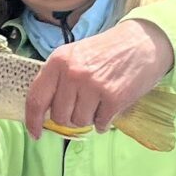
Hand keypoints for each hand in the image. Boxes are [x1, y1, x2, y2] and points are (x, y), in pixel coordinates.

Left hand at [24, 19, 173, 139]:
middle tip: (84, 104)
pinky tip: (111, 106)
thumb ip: (58, 79)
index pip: (36, 98)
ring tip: (99, 100)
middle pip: (59, 116)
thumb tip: (45, 112)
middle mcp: (72, 73)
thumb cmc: (107, 51)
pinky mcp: (113, 98)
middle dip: (70, 117)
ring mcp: (93, 86)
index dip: (32, 120)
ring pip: (80, 122)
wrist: (142, 42)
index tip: (35, 133)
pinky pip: (101, 124)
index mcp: (58, 61)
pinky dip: (105, 121)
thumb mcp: (75, 55)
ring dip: (89, 118)